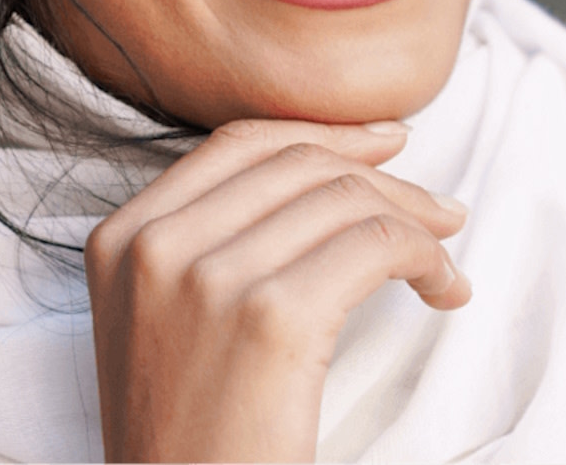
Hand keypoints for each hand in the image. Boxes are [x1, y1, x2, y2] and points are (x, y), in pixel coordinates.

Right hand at [86, 119, 470, 461]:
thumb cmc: (185, 431)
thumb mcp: (159, 317)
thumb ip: (207, 238)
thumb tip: (320, 175)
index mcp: (122, 236)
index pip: (236, 144)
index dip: (319, 133)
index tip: (379, 142)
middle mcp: (155, 243)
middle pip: (294, 165)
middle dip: (381, 176)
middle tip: (435, 206)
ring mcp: (206, 277)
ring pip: (341, 198)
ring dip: (414, 220)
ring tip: (443, 254)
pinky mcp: (268, 318)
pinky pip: (372, 247)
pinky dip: (423, 255)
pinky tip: (440, 286)